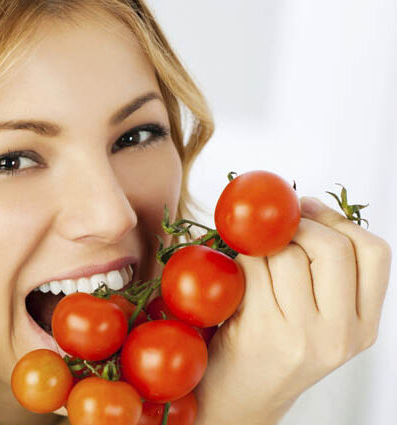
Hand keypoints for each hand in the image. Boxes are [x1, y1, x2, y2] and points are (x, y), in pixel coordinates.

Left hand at [194, 196, 391, 424]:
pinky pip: (251, 269)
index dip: (338, 220)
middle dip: (299, 225)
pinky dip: (239, 259)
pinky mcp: (259, 331)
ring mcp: (300, 335)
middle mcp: (339, 334)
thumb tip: (300, 206)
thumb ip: (325, 275)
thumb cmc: (270, 349)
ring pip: (287, 254)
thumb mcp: (317, 320)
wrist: (237, 397)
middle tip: (274, 227)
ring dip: (262, 244)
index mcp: (362, 327)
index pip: (374, 253)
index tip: (307, 210)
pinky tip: (235, 275)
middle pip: (332, 248)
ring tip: (252, 258)